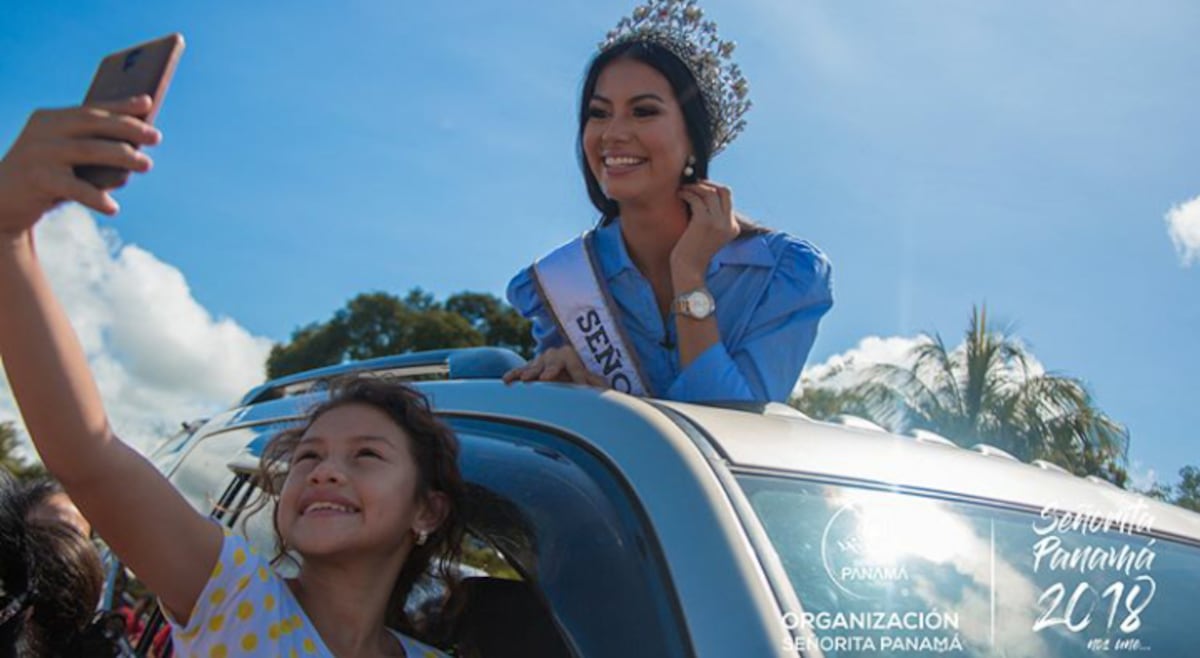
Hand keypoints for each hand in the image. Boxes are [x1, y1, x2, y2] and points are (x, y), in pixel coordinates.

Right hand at [0, 95, 160, 237]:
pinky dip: (96, 197)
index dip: (120, 106)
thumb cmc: (44, 178)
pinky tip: (113, 207)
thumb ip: (93, 149)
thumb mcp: (66, 158)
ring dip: (122, 156)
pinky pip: (74, 187)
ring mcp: (38, 153)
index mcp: (50, 119)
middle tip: (156, 136)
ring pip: (89, 150)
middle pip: (92, 123)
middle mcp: (43, 131)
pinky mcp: (37, 179)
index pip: (91, 109)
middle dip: (127, 128)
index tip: (148, 103)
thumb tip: (137, 150)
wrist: (0, 201)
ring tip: (147, 164)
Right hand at [502, 345, 606, 387]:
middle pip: (553, 363)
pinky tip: (507, 381)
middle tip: (545, 377)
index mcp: (571, 356)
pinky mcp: (528, 368)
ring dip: (530, 372)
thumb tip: (609, 391)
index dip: (580, 377)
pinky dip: (514, 375)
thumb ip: (596, 383)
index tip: (582, 387)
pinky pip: (520, 371)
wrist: (560, 365)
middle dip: (550, 370)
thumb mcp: (589, 378)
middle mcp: (555, 355)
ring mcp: (540, 361)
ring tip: (525, 380)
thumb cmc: (576, 374)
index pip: (576, 367)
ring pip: (535, 366)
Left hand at [672, 180, 738, 279]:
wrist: (688, 270)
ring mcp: (718, 222)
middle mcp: (729, 224)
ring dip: (695, 187)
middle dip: (708, 184)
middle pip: (724, 191)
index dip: (713, 189)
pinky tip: (680, 195)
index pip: (728, 199)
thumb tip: (702, 194)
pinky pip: (696, 199)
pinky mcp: (704, 222)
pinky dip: (687, 193)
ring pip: (710, 192)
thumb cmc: (694, 252)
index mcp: (733, 227)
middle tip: (694, 184)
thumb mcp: (710, 235)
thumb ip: (712, 218)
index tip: (700, 187)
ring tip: (684, 189)